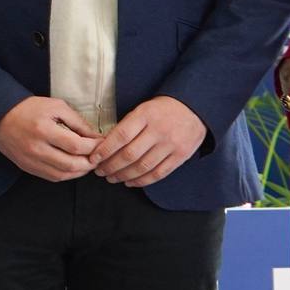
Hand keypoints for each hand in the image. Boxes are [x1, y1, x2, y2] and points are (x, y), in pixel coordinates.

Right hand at [0, 96, 99, 180]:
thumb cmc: (28, 108)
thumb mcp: (55, 106)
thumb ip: (77, 122)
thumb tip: (96, 137)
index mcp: (44, 130)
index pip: (76, 146)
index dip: (94, 147)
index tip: (102, 144)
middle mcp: (36, 148)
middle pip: (71, 164)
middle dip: (90, 162)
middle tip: (98, 156)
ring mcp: (31, 161)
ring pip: (63, 175)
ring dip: (80, 171)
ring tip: (88, 163)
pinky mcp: (27, 167)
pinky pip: (51, 177)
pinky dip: (66, 175)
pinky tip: (73, 167)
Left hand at [90, 96, 205, 187]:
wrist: (195, 107)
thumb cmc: (162, 109)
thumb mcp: (143, 109)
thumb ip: (127, 125)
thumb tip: (104, 146)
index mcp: (146, 115)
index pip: (120, 136)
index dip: (105, 150)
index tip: (93, 158)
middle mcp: (159, 130)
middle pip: (130, 154)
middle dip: (111, 166)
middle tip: (100, 172)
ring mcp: (171, 144)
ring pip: (143, 167)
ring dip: (124, 176)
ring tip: (112, 178)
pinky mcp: (181, 156)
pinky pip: (159, 173)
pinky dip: (142, 181)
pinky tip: (130, 182)